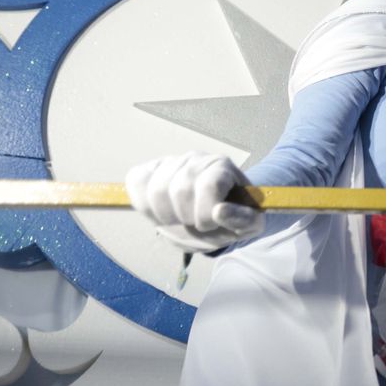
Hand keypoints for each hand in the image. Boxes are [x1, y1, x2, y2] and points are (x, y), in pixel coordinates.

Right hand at [125, 152, 262, 252]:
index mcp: (223, 167)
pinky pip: (137, 181)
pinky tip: (160, 212)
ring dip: (166, 216)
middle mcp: (196, 159)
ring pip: (156, 190)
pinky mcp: (150, 169)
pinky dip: (143, 203)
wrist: (213, 215)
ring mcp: (171, 162)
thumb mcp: (249, 226)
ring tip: (179, 221)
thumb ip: (244, 221)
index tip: (210, 224)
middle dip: (186, 218)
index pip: (208, 186)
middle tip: (194, 225)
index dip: (206, 214)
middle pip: (179, 190)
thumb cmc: (231, 218)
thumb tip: (220, 211)